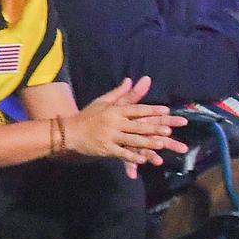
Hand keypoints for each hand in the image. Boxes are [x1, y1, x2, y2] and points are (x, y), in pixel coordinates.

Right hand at [63, 77, 187, 169]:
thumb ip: (119, 93)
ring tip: (161, 145)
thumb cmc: (88, 115)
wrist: (69, 131)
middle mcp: (114, 122)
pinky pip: (122, 153)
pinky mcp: (106, 148)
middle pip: (138, 125)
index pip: (137, 109)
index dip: (152, 110)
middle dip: (154, 128)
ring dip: (148, 142)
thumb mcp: (102, 101)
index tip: (166, 110)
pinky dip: (133, 156)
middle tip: (169, 130)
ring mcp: (110, 136)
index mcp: (115, 110)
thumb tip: (131, 79)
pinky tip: (144, 159)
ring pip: (132, 140)